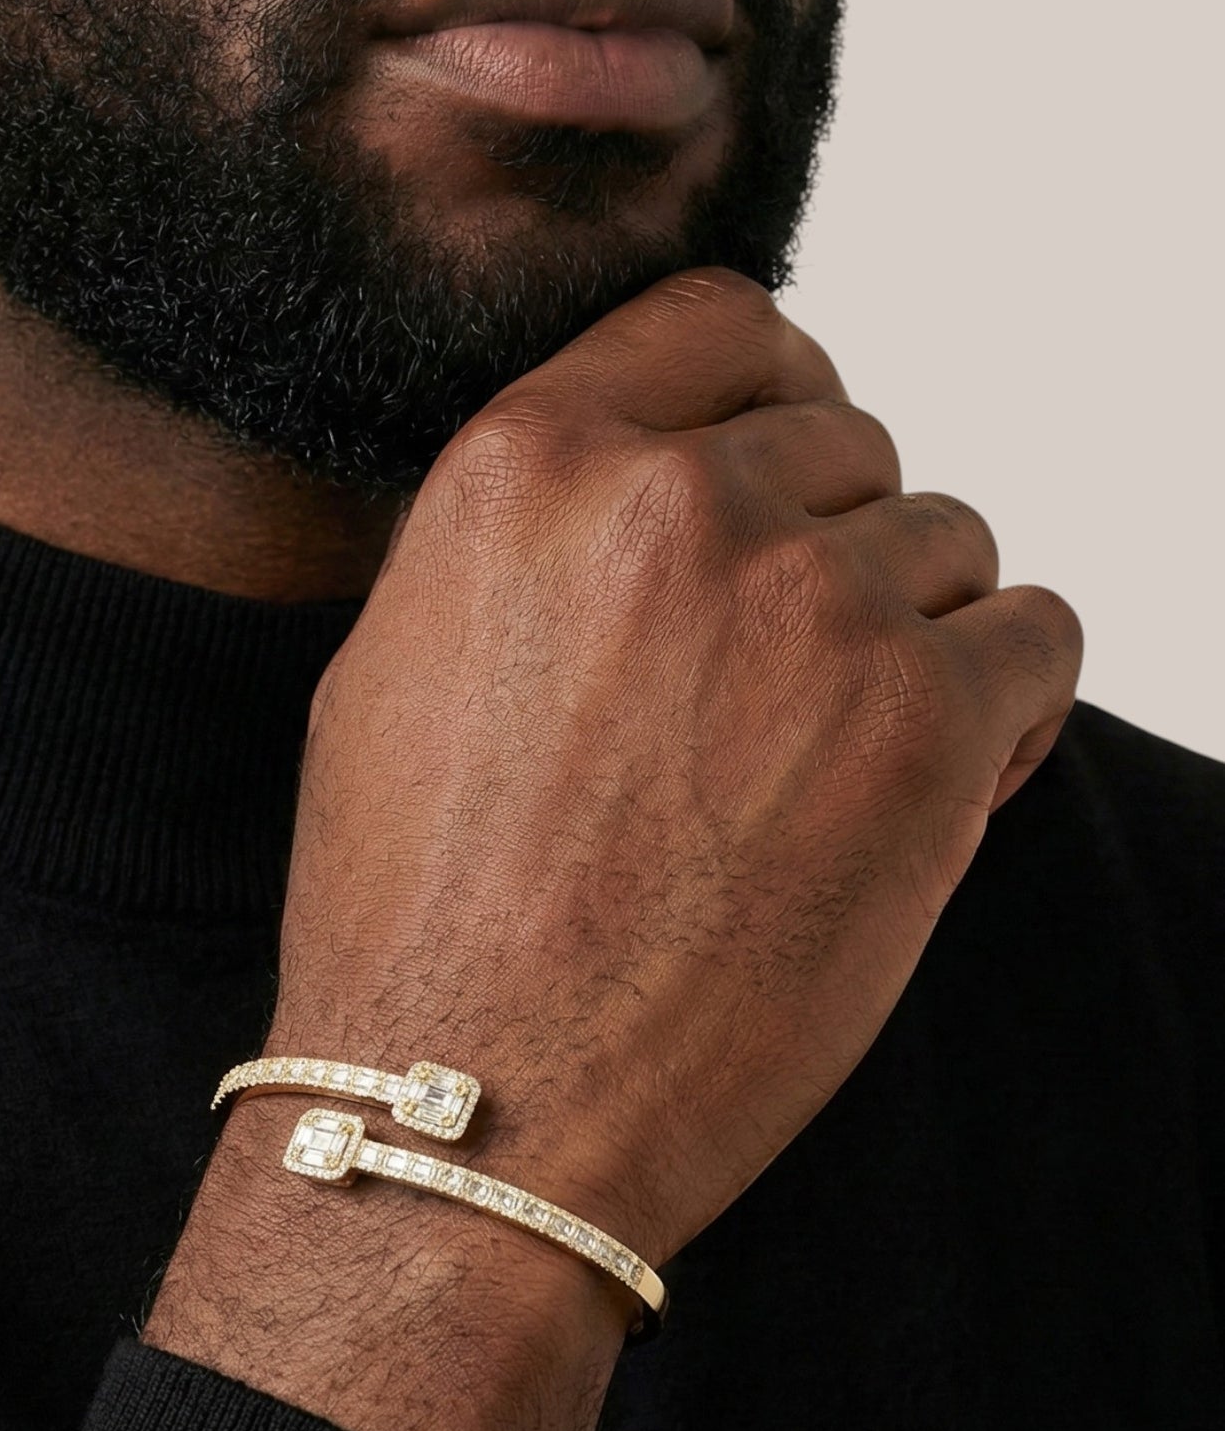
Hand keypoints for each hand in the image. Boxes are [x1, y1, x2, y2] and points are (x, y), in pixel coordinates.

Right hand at [144, 269, 1082, 1430]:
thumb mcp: (397, 667)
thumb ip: (531, 540)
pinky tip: (909, 796)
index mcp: (522, 466)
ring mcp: (806, 601)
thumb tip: (649, 484)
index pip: (722, 323)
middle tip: (776, 683)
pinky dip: (993, 710)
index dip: (768, 394)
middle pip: (846, 440)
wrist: (473, 1106)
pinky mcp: (923, 719)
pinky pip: (1033, 638)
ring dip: (906, 636)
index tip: (777, 469)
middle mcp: (669, 501)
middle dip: (827, 544)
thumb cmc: (418, 916)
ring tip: (820, 770)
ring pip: (947, 541)